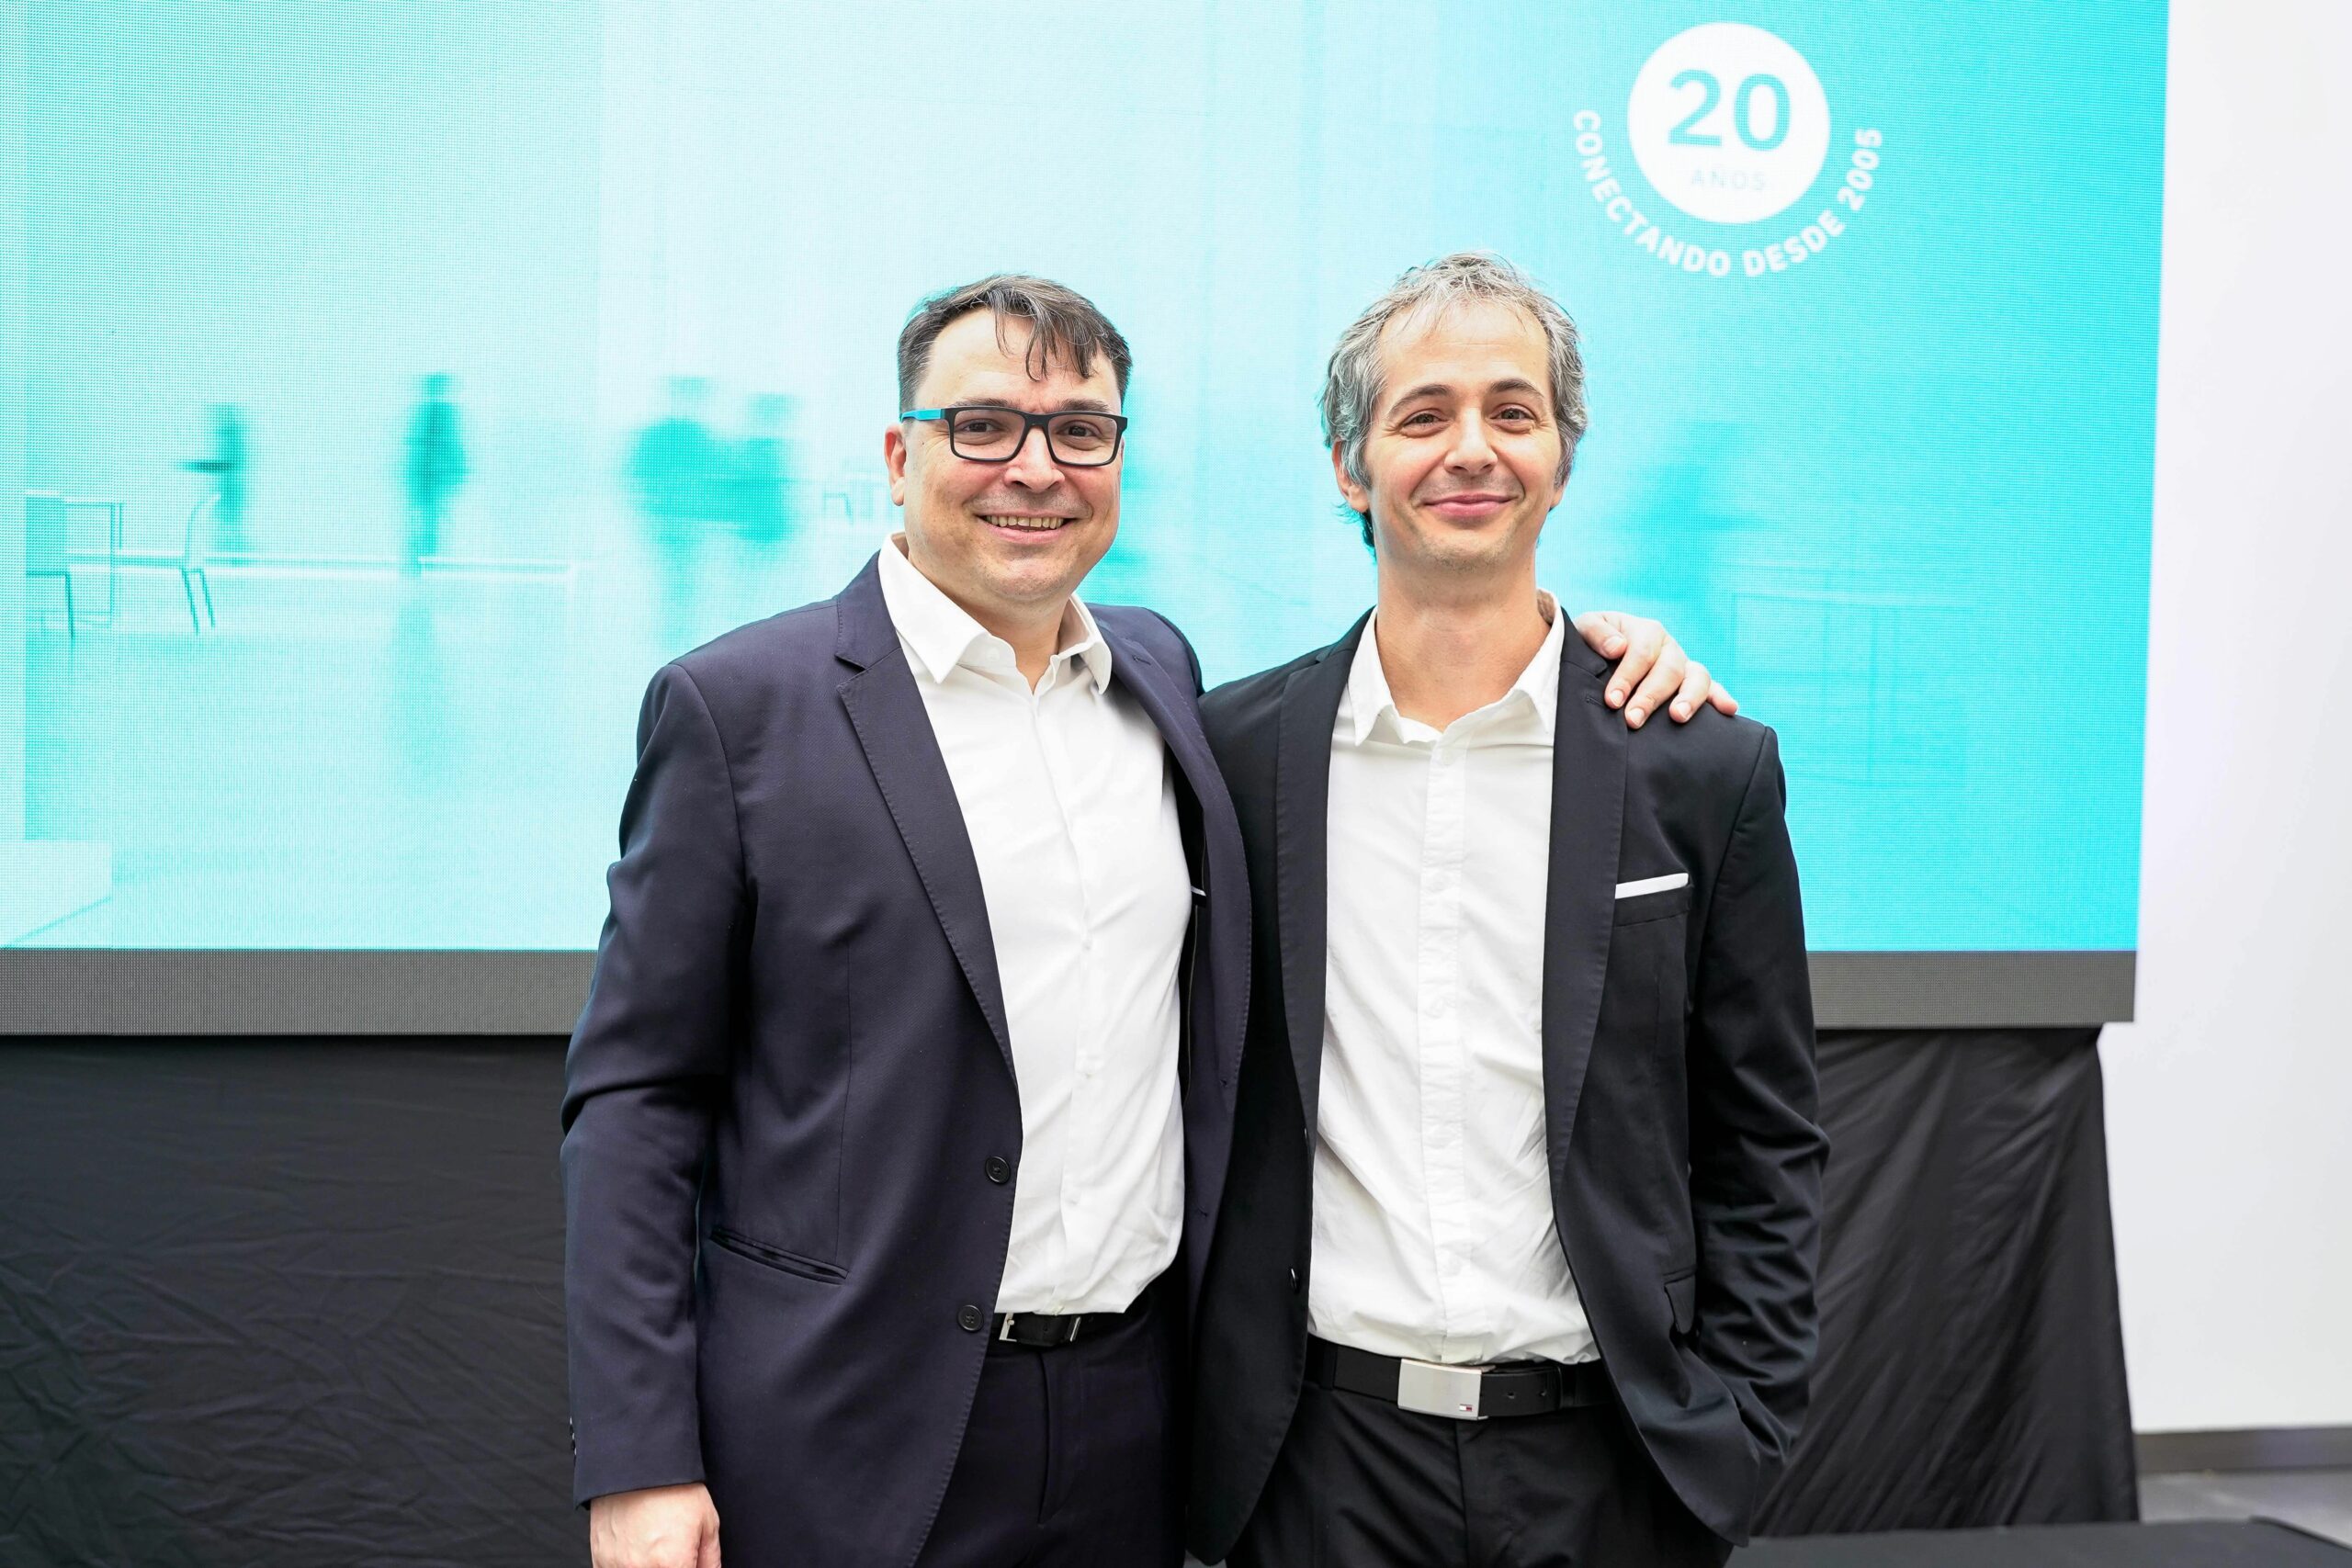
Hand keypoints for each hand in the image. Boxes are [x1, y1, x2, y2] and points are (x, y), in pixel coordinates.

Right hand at [590, 1483, 720, 1567]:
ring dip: (647, 1565)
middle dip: (670, 1566)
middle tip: (671, 1550)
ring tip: (654, 1545)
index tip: (688, 1562)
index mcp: (671, 1564)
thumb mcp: (707, 1521)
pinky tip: (637, 1548)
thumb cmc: (672, 1487)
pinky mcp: (599, 1558)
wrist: (636, 1462)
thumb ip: (710, 1559)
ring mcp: (616, 1565)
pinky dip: (627, 1565)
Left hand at [1575, 611, 1737, 728]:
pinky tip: (1729, 709)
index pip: (1641, 653)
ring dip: (1689, 697)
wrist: (1600, 655)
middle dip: (1650, 695)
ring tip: (1677, 717)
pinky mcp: (1692, 684)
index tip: (1612, 700)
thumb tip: (1617, 647)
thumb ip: (1597, 633)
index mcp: (1646, 631)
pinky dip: (1721, 697)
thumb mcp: (1586, 628)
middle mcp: (1669, 647)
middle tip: (1632, 719)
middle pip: (1668, 669)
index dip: (1627, 677)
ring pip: (1696, 677)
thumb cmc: (1592, 644)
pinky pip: (1712, 688)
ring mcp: (1683, 666)